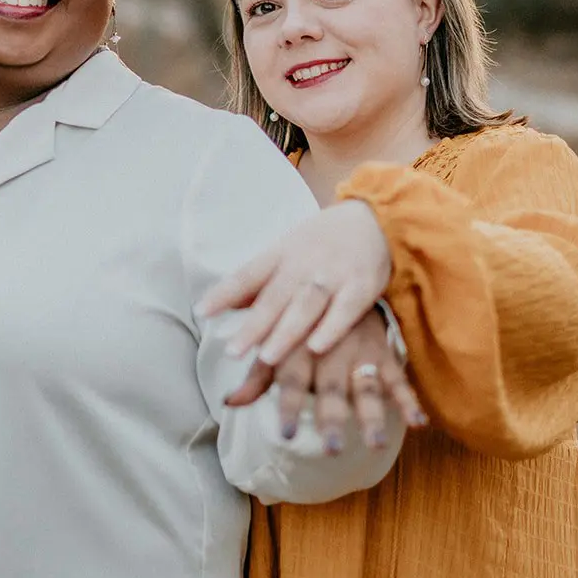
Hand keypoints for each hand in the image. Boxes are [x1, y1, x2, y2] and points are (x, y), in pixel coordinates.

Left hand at [199, 200, 391, 362]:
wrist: (376, 219)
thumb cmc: (321, 243)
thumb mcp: (286, 252)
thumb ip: (258, 282)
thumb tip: (220, 305)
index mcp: (280, 253)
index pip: (247, 274)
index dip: (224, 293)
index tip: (201, 312)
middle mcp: (304, 262)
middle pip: (275, 296)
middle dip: (254, 325)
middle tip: (232, 351)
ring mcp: (334, 274)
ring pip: (307, 304)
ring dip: (286, 331)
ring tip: (266, 358)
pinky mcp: (362, 286)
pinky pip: (345, 310)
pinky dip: (331, 328)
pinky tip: (315, 348)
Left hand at [225, 309, 427, 449]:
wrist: (339, 279)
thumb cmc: (301, 324)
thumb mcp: (277, 345)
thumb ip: (256, 377)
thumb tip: (228, 402)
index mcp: (298, 347)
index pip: (291, 380)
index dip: (289, 405)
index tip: (286, 434)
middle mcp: (329, 349)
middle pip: (330, 387)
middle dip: (332, 417)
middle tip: (332, 449)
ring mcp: (359, 352)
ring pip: (365, 386)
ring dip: (371, 415)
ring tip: (374, 444)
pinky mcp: (382, 353)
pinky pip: (397, 378)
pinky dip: (408, 400)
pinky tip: (417, 423)